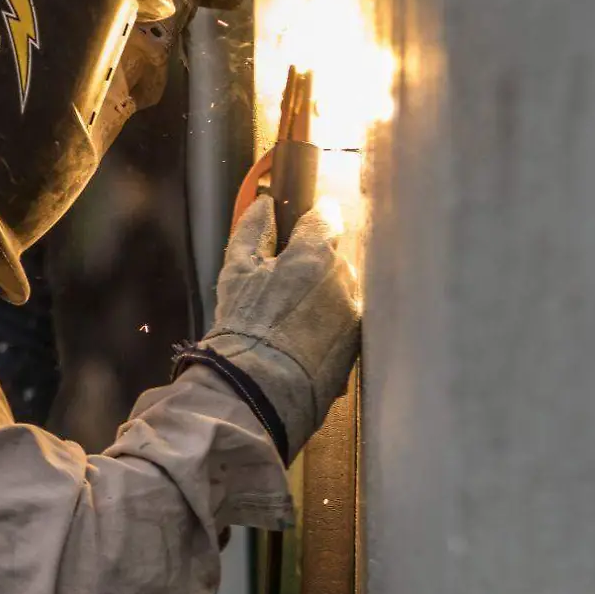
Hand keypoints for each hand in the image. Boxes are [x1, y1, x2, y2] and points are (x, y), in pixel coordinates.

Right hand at [197, 195, 359, 459]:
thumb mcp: (237, 270)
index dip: (317, 212)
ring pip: (343, 287)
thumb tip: (262, 205)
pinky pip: (345, 318)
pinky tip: (302, 335)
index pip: (327, 217)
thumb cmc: (245, 327)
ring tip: (291, 312)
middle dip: (315, 259)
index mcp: (315, 255)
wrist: (263, 388)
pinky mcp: (357, 343)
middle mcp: (344, 279)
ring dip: (324, 291)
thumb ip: (252, 230)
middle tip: (286, 275)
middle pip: (336, 254)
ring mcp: (354, 313)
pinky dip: (328, 321)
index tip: (309, 215)